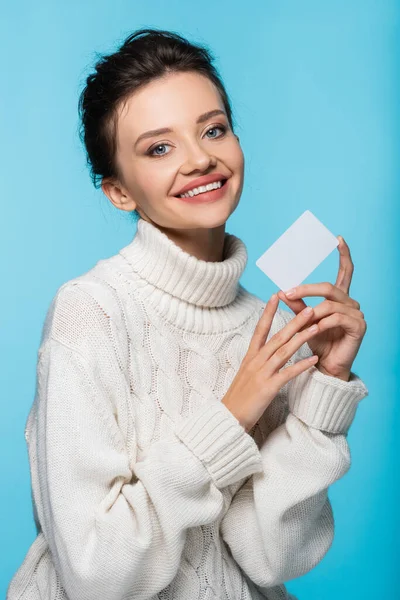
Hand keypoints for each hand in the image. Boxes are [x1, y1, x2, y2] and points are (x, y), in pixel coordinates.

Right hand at [222, 294, 321, 432]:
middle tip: (309, 308)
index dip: (268, 312)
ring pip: (284, 351)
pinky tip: (314, 359)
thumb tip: (266, 352)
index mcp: (250, 356)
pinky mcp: (268, 388)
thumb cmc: (238, 398)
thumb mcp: (245, 374)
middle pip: (277, 337)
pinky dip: (301, 365)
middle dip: (294, 321)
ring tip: (316, 327)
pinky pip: (288, 373)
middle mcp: (255, 361)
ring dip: (301, 337)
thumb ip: (256, 362)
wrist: (227, 419)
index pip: (260, 329)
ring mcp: (261, 374)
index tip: (275, 296)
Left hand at [277, 236, 366, 381]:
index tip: (338, 238)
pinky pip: (336, 318)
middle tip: (288, 292)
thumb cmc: (316, 342)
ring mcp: (357, 314)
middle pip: (329, 287)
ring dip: (311, 311)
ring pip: (330, 303)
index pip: (345, 271)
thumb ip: (297, 305)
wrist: (326, 366)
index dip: (343, 254)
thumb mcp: (304, 321)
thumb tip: (281, 291)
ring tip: (300, 320)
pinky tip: (314, 328)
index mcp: (340, 298)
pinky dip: (322, 322)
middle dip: (307, 289)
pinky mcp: (358, 327)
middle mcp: (351, 303)